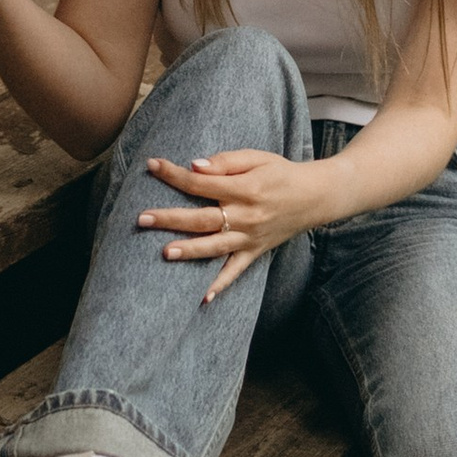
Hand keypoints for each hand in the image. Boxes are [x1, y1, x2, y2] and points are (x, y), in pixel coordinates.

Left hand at [138, 149, 327, 300]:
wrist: (315, 196)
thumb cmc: (281, 173)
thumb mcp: (257, 158)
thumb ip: (225, 162)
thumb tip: (195, 166)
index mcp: (244, 189)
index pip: (201, 183)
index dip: (174, 174)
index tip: (151, 165)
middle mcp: (246, 216)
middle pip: (202, 219)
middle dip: (170, 218)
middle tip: (142, 218)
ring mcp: (250, 238)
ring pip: (214, 247)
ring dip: (189, 251)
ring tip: (164, 253)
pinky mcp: (255, 252)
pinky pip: (236, 271)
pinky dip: (220, 285)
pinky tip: (202, 298)